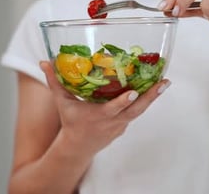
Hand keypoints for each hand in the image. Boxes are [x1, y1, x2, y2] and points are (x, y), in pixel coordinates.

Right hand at [40, 61, 169, 157]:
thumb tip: (44, 62)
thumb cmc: (71, 121)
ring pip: (140, 110)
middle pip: (136, 110)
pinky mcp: (126, 124)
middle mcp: (113, 121)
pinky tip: (154, 87)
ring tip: (165, 82)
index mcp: (99, 116)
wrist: (79, 146)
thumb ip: (54, 81)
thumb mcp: (62, 102)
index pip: (113, 109)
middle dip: (151, 96)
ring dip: (153, 96)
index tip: (133, 92)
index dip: (123, 102)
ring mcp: (122, 124)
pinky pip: (137, 111)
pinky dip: (146, 100)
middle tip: (164, 83)